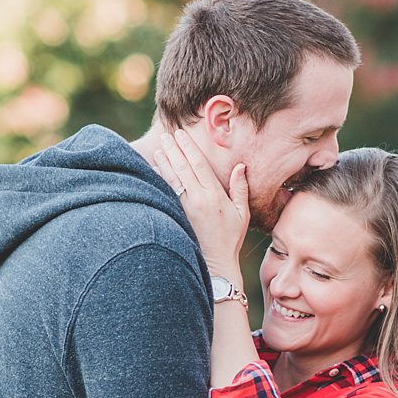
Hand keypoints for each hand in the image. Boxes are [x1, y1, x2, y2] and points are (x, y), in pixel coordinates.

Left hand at [154, 128, 249, 274]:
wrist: (216, 263)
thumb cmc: (230, 238)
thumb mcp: (242, 213)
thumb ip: (240, 188)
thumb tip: (240, 167)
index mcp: (215, 196)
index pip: (199, 165)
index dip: (189, 148)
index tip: (181, 135)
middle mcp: (198, 199)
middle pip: (183, 168)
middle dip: (174, 150)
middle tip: (166, 135)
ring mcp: (186, 208)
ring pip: (172, 180)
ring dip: (164, 162)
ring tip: (158, 148)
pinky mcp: (178, 216)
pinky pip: (167, 193)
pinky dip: (160, 180)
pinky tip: (154, 170)